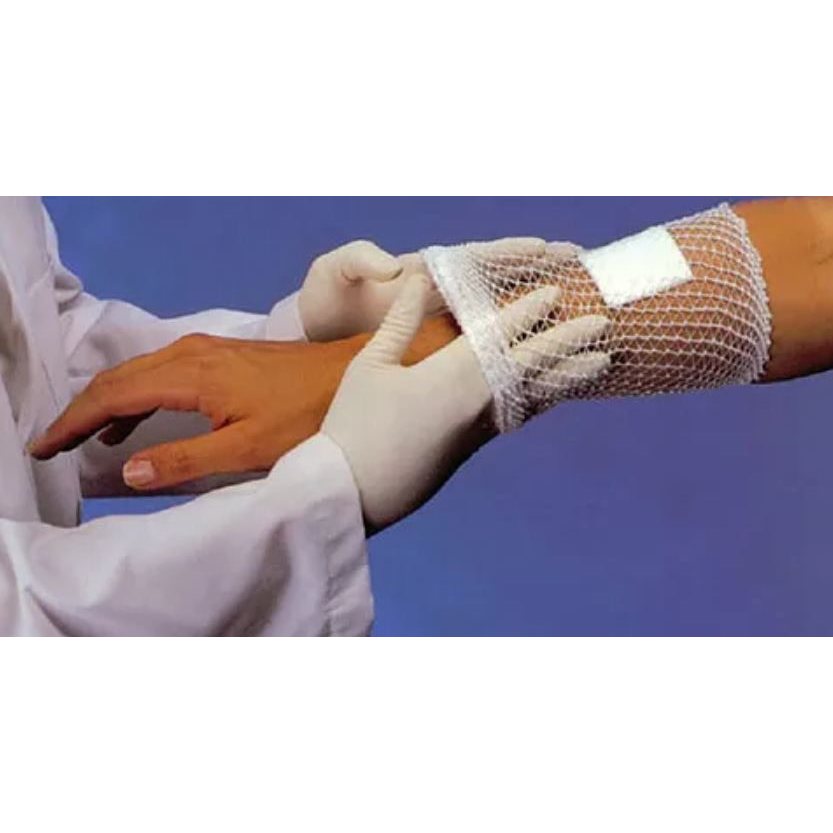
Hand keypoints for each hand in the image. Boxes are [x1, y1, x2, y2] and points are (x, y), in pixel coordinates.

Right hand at [28, 316, 460, 489]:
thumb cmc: (309, 414)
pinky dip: (138, 395)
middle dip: (80, 410)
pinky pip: (163, 372)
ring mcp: (208, 350)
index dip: (73, 421)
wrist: (352, 376)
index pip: (113, 395)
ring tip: (81, 437)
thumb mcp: (248, 449)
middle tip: (51, 443)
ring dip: (107, 402)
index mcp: (191, 376)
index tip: (44, 446)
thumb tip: (128, 470)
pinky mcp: (223, 356)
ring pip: (139, 373)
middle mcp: (192, 354)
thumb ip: (185, 460)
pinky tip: (134, 420)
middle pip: (118, 378)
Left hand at [298, 237, 560, 341]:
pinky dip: (515, 356)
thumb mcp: (331, 275)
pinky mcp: (442, 361)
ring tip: (583, 318)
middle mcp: (443, 302)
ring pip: (502, 321)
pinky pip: (486, 355)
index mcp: (425, 277)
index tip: (550, 250)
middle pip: (502, 286)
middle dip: (544, 277)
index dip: (512, 255)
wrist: (312, 351)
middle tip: (590, 274)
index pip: (477, 261)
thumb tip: (392, 264)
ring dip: (539, 319)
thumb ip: (357, 260)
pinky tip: (545, 365)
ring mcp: (445, 332)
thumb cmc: (323, 306)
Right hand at [321, 274, 610, 533]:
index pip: (502, 334)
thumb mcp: (370, 364)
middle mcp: (478, 401)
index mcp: (453, 375)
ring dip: (569, 375)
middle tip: (605, 324)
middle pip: (534, 366)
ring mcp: (479, 429)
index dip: (531, 311)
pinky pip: (520, 415)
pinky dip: (543, 399)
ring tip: (602, 363)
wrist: (354, 491)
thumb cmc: (353, 423)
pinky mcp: (472, 448)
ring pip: (536, 396)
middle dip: (570, 342)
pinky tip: (551, 396)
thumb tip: (421, 281)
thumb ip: (401, 321)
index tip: (558, 293)